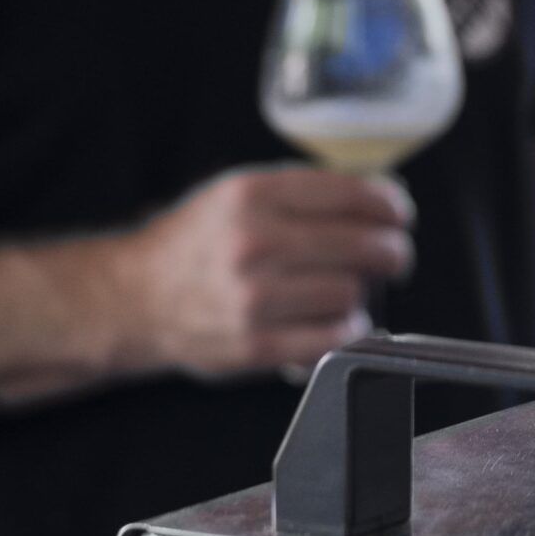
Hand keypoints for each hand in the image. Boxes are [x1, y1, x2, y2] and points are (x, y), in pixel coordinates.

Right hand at [106, 165, 413, 379]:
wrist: (136, 296)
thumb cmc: (197, 242)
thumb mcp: (238, 192)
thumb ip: (303, 191)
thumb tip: (379, 195)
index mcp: (255, 194)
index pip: (352, 194)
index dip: (389, 205)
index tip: (398, 214)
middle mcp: (255, 241)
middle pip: (363, 245)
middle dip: (391, 250)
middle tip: (392, 253)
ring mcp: (255, 297)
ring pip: (351, 291)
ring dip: (361, 291)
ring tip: (349, 287)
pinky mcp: (255, 344)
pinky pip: (332, 337)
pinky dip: (346, 328)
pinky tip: (339, 319)